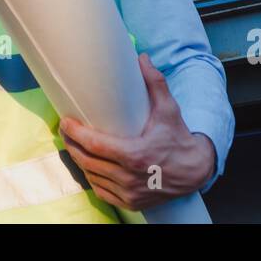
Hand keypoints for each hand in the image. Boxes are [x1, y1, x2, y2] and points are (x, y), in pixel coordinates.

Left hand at [59, 53, 215, 211]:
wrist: (195, 171)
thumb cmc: (178, 138)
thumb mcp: (169, 109)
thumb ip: (155, 83)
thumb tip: (141, 58)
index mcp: (135, 155)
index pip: (95, 145)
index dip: (76, 134)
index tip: (65, 122)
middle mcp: (129, 177)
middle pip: (88, 161)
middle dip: (71, 145)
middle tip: (65, 130)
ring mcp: (129, 192)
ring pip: (92, 177)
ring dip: (79, 161)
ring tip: (73, 145)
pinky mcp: (130, 202)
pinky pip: (102, 192)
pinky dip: (92, 179)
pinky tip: (88, 166)